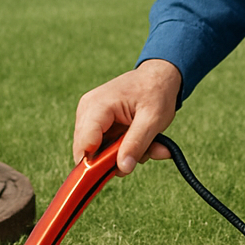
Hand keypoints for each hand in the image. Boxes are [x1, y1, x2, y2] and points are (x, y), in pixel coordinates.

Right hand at [73, 59, 182, 174]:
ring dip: (125, 155)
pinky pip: (106, 146)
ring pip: (99, 152)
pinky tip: (143, 143)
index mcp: (97, 106)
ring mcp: (90, 117)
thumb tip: (122, 169)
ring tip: (148, 145)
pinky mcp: (97, 123)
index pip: (84, 146)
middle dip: (117, 160)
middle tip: (143, 153)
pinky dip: (125, 149)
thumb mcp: (153, 119)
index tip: (123, 168)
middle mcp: (87, 111)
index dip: (99, 164)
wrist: (159, 76)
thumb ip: (137, 144)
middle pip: (89, 152)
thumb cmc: (156, 92)